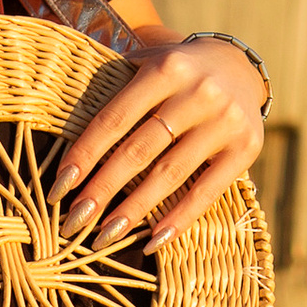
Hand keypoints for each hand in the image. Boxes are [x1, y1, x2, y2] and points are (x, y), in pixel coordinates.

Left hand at [53, 37, 266, 251]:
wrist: (239, 68)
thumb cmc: (175, 75)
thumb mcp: (147, 65)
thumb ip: (113, 89)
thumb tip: (68, 147)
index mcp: (166, 68)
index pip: (115, 119)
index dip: (85, 155)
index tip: (59, 189)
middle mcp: (198, 92)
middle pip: (139, 150)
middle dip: (102, 189)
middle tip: (73, 221)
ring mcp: (226, 121)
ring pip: (170, 174)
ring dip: (134, 211)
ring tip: (104, 236)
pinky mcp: (247, 147)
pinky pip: (207, 191)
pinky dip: (179, 219)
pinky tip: (152, 242)